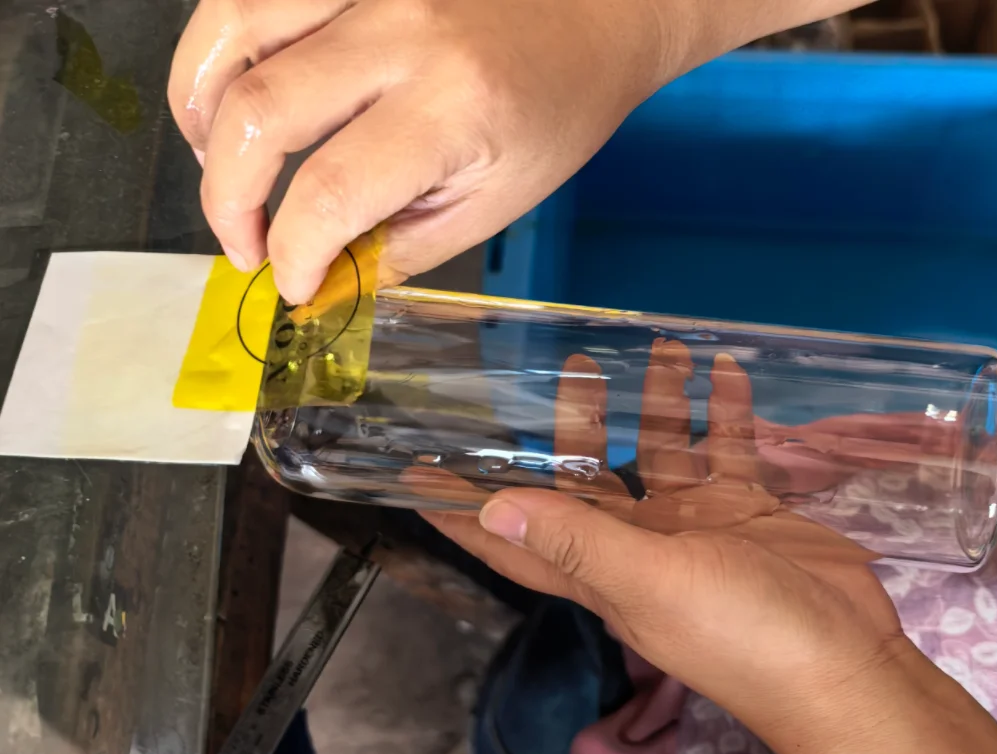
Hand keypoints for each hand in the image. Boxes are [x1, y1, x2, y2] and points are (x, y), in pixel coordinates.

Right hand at [168, 0, 862, 301]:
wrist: (598, 13)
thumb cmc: (558, 109)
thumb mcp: (497, 200)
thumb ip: (404, 244)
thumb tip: (323, 279)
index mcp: (453, 108)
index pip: (331, 192)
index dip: (292, 252)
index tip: (291, 284)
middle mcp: (403, 33)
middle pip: (259, 112)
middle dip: (226, 197)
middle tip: (242, 243)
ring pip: (231, 32)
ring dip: (198, 112)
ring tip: (215, 168)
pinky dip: (218, 49)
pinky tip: (228, 96)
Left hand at [418, 341, 996, 753]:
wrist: (841, 661)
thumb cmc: (740, 632)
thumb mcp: (650, 581)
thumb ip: (577, 540)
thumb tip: (490, 511)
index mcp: (600, 570)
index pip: (514, 537)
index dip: (465, 508)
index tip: (422, 470)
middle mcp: (640, 545)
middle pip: (591, 476)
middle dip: (576, 423)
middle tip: (570, 365)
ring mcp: (697, 526)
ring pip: (664, 451)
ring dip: (659, 401)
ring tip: (661, 347)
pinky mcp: (749, 511)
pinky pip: (729, 449)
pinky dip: (726, 411)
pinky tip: (725, 369)